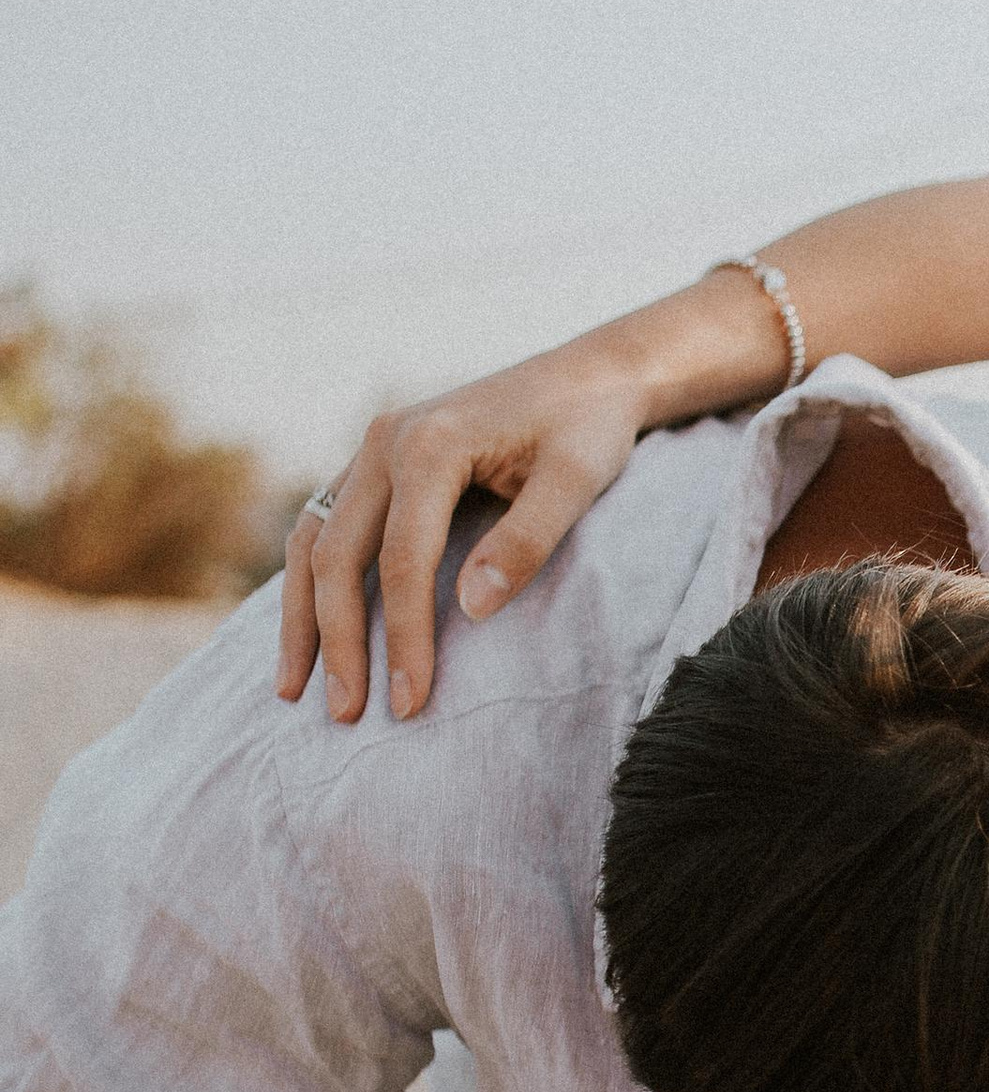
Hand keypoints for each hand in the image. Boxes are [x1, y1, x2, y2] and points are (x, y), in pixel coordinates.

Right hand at [276, 349, 652, 725]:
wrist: (589, 374)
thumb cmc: (589, 427)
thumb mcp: (577, 481)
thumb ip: (527, 540)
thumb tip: (471, 609)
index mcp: (429, 444)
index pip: (401, 561)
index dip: (403, 637)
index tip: (410, 704)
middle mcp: (385, 441)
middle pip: (338, 557)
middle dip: (338, 643)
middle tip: (346, 716)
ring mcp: (372, 449)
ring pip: (313, 542)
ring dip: (302, 619)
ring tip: (297, 691)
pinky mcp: (375, 462)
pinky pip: (324, 527)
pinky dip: (310, 583)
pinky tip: (308, 633)